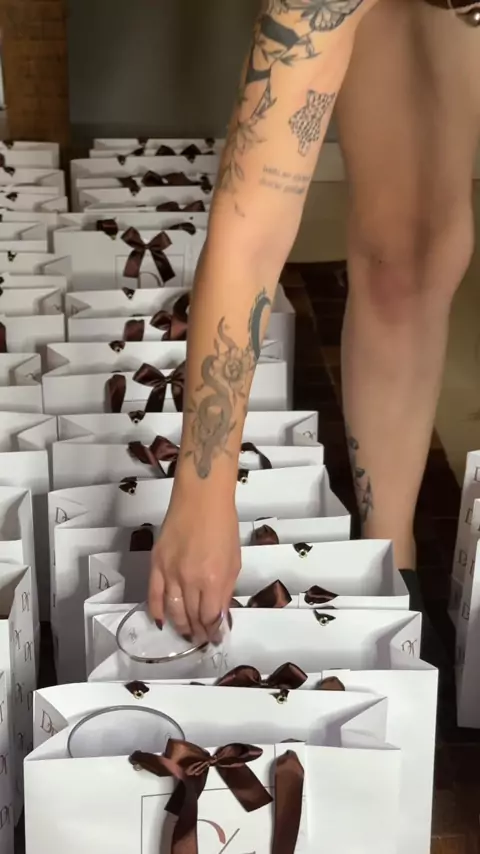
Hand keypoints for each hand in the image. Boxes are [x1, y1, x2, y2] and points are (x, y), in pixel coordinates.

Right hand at [148, 492, 240, 642]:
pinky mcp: (156, 563)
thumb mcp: (233, 561)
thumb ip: (225, 590)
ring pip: (173, 610)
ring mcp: (170, 572)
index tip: (215, 638)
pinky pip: (153, 594)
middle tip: (201, 639)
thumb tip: (220, 616)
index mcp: (213, 579)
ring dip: (180, 626)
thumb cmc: (223, 525)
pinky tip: (160, 622)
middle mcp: (190, 579)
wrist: (201, 498)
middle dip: (198, 632)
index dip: (213, 631)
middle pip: (192, 616)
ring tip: (186, 634)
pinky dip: (156, 611)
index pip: (211, 616)